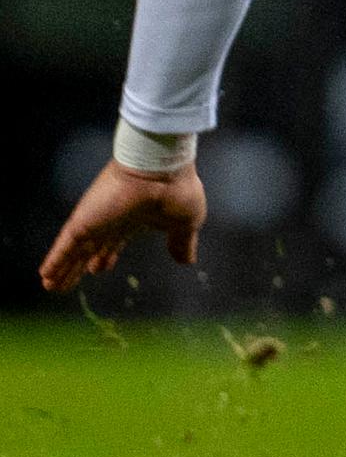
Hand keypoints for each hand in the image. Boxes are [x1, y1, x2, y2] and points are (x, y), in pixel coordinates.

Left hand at [38, 158, 205, 293]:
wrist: (162, 171)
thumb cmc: (177, 192)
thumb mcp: (185, 224)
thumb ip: (182, 242)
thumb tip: (187, 261)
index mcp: (135, 220)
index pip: (115, 242)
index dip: (106, 256)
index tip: (98, 270)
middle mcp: (111, 221)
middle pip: (91, 248)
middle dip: (80, 265)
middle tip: (68, 281)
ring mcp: (95, 222)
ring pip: (74, 251)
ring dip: (63, 269)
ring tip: (51, 286)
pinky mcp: (83, 223)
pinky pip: (64, 247)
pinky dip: (55, 261)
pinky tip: (46, 275)